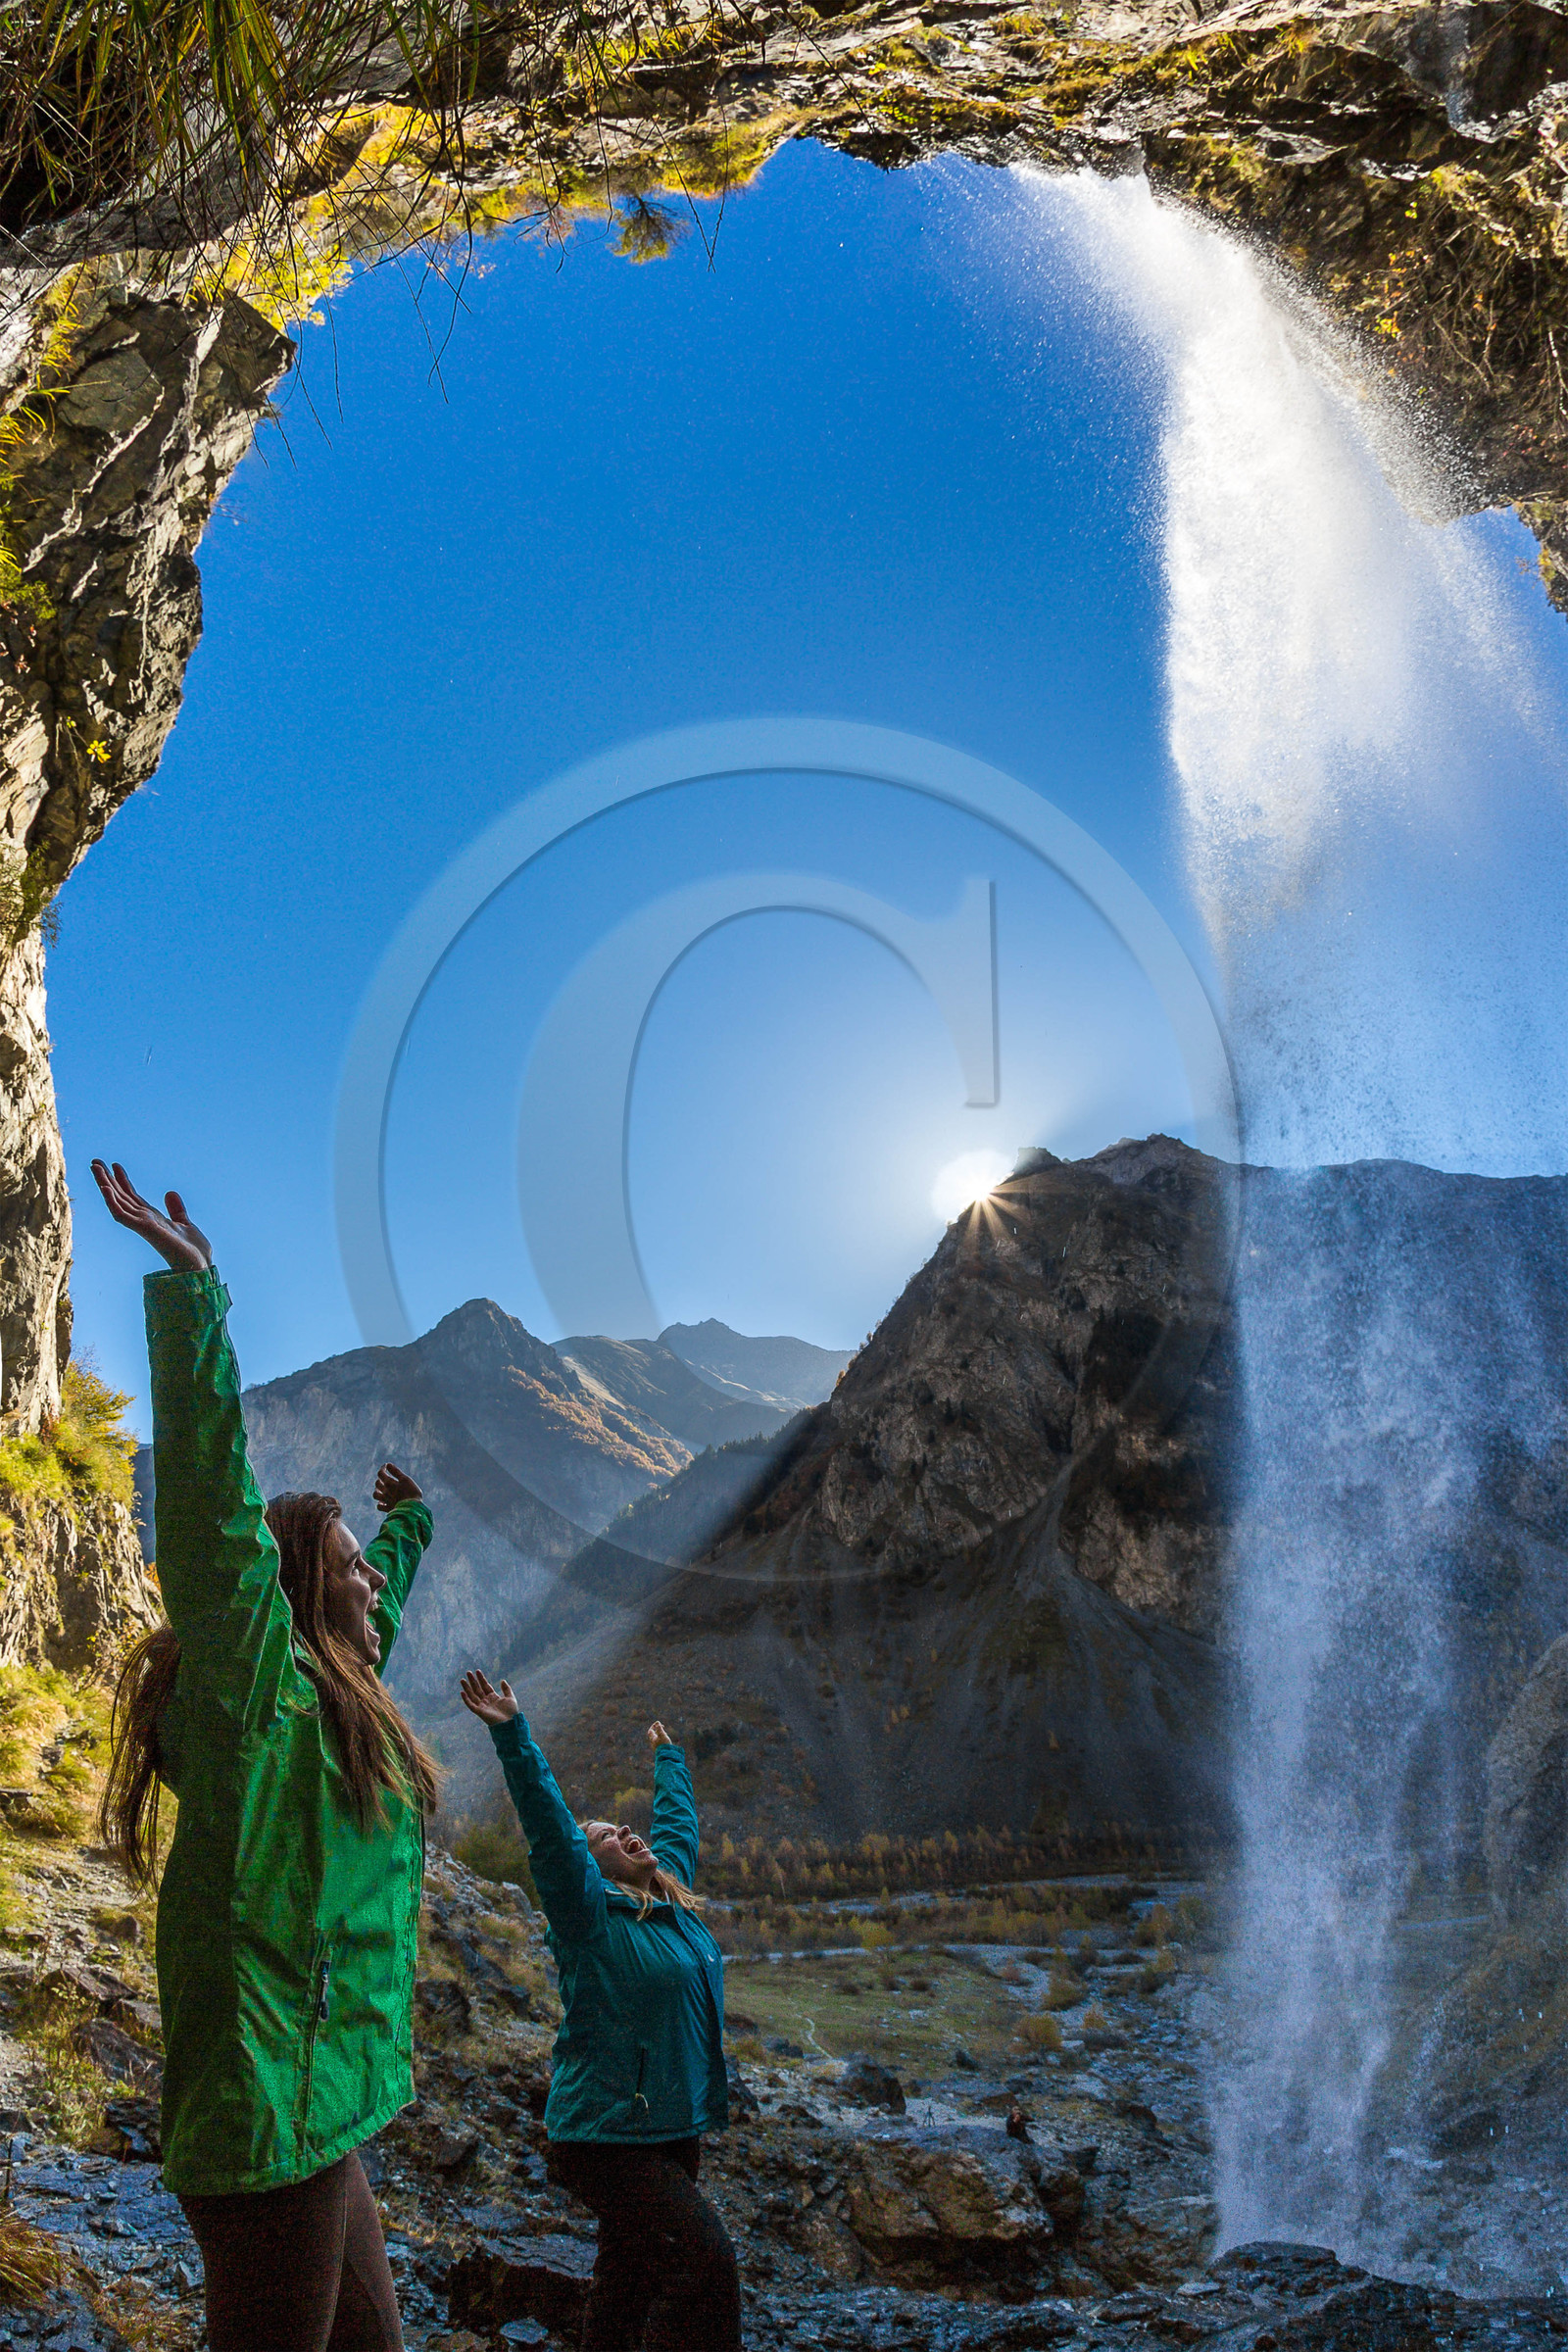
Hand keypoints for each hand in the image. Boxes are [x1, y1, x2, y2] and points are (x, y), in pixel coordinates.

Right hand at [91, 1161, 211, 1271]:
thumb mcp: (185, 1223)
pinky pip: (123, 1215)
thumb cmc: (192, 1250)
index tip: (114, 1165)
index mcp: (152, 1218)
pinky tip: (105, 1188)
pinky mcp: (145, 1230)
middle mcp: (144, 1220)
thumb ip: (176, 1209)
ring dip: (105, 1185)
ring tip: (95, 1167)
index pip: (132, 1196)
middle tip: (95, 1161)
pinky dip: (112, 1202)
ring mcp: (142, 1224)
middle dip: (107, 1179)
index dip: (122, 1181)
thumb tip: (169, 1192)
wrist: (200, 1265)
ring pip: (118, 1202)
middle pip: (121, 1196)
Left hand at [373, 1462, 421, 1510]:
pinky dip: (380, 1503)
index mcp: (389, 1483)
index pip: (381, 1473)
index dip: (382, 1468)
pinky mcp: (388, 1509)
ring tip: (381, 1489)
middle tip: (386, 1477)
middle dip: (380, 1479)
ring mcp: (386, 1501)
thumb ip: (396, 1472)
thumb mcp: (405, 1479)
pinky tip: (383, 1502)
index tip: (386, 1466)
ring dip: (377, 1491)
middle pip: (377, 1483)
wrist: (412, 1509)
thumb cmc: (411, 1493)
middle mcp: (385, 1492)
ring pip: (375, 1495)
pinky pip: (379, 1507)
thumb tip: (388, 1464)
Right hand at [460, 1670, 518, 1725]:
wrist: (510, 1722)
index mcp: (493, 1697)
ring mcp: (482, 1706)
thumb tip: (502, 1680)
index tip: (477, 1671)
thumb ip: (506, 1689)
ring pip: (472, 1695)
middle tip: (468, 1672)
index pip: (485, 1686)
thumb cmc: (511, 1712)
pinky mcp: (479, 1712)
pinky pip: (471, 1705)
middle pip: (478, 1689)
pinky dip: (466, 1699)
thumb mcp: (510, 1697)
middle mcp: (486, 1701)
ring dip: (467, 1688)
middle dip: (473, 1681)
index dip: (481, 1679)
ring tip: (462, 1680)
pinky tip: (462, 1692)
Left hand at [646, 1720, 674, 1749]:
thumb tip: (657, 1723)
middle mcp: (653, 1742)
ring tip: (665, 1733)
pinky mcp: (660, 1749)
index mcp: (652, 1739)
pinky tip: (666, 1739)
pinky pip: (660, 1742)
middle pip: (653, 1734)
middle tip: (662, 1726)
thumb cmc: (664, 1744)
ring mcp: (656, 1746)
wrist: (666, 1755)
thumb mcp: (662, 1735)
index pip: (650, 1731)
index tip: (658, 1723)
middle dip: (658, 1729)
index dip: (653, 1726)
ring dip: (661, 1734)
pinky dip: (662, 1738)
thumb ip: (659, 1728)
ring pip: (657, 1738)